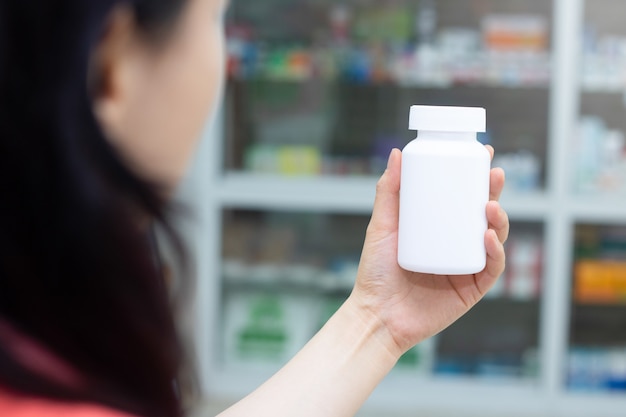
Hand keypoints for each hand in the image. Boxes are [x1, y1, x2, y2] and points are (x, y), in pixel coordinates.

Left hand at [348, 147, 508, 356]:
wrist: (376, 315)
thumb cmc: (375, 271)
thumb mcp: (381, 225)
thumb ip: (388, 191)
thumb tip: (398, 153)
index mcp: (438, 228)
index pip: (462, 197)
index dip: (476, 176)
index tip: (482, 153)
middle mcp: (455, 245)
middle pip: (483, 214)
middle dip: (493, 193)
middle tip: (493, 174)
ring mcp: (465, 266)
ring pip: (494, 238)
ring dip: (500, 220)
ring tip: (490, 207)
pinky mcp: (471, 289)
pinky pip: (491, 269)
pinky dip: (495, 253)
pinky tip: (490, 238)